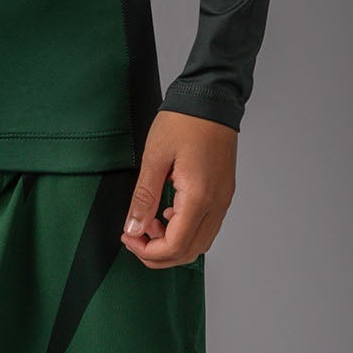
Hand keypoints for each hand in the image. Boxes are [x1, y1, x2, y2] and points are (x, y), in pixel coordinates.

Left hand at [120, 109, 235, 267]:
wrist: (211, 98)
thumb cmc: (184, 121)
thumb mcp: (155, 156)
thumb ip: (144, 196)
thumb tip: (133, 227)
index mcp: (199, 197)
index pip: (175, 246)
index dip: (148, 251)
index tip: (128, 238)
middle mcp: (217, 204)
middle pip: (190, 252)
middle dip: (159, 253)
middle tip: (135, 236)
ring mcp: (223, 200)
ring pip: (200, 242)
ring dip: (173, 242)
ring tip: (150, 220)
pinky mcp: (224, 193)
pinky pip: (206, 226)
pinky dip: (185, 229)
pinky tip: (168, 211)